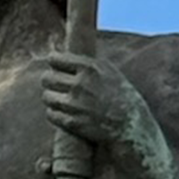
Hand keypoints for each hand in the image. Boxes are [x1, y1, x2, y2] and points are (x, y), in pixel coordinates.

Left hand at [43, 51, 163, 174]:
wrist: (131, 125)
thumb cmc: (121, 96)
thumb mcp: (109, 71)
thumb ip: (87, 63)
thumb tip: (64, 53)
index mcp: (90, 68)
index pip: (55, 59)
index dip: (53, 62)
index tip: (55, 66)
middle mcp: (81, 84)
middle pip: (46, 78)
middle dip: (49, 81)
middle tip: (55, 85)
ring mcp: (75, 104)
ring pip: (46, 96)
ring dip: (51, 98)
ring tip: (61, 99)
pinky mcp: (72, 122)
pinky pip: (50, 114)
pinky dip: (55, 113)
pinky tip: (64, 112)